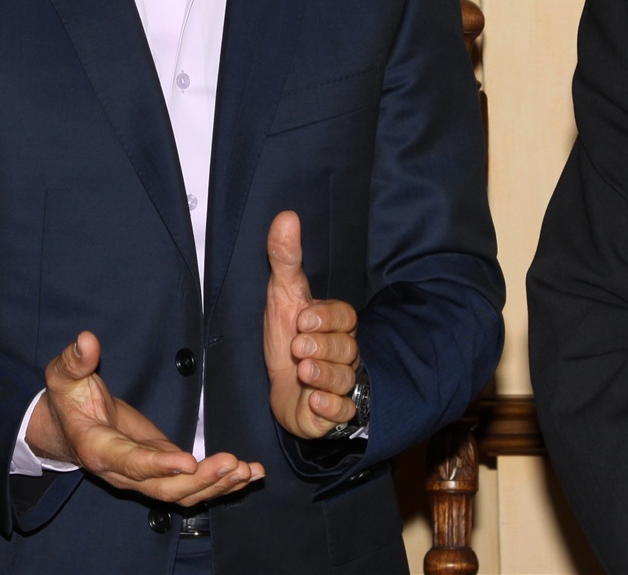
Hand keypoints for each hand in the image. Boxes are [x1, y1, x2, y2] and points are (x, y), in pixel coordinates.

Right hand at [32, 331, 263, 503]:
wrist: (68, 424)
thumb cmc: (68, 397)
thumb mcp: (64, 376)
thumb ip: (75, 361)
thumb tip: (87, 340)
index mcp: (98, 450)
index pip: (130, 463)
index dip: (159, 465)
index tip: (188, 461)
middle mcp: (122, 473)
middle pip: (163, 489)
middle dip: (200, 480)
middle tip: (232, 463)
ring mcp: (145, 476)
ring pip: (182, 494)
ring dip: (217, 486)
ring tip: (248, 473)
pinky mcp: (163, 469)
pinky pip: (192, 485)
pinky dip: (222, 483)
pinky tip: (250, 475)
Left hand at [262, 210, 361, 437]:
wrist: (281, 388)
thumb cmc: (285, 336)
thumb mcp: (281, 294)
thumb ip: (285, 257)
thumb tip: (286, 216)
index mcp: (335, 323)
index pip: (344, 316)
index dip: (326, 318)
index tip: (302, 318)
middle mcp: (344, 352)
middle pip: (345, 348)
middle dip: (321, 347)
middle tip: (298, 347)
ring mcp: (341, 383)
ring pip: (344, 379)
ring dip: (323, 375)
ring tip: (304, 371)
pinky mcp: (334, 412)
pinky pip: (342, 412)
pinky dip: (329, 406)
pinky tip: (314, 400)